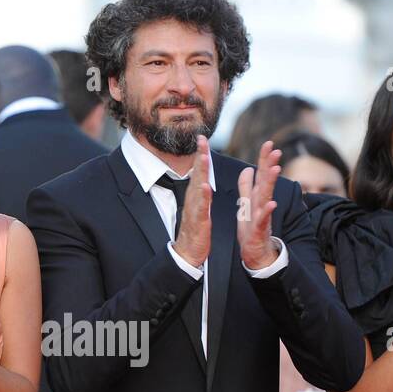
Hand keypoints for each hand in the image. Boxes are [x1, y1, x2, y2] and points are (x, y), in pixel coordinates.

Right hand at [174, 136, 212, 267]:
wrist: (188, 254)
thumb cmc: (195, 231)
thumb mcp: (199, 208)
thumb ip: (200, 193)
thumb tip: (200, 180)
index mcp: (196, 196)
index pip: (199, 172)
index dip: (201, 154)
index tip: (203, 137)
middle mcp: (193, 200)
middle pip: (197, 174)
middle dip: (200, 155)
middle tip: (202, 138)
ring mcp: (194, 210)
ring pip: (198, 187)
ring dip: (200, 171)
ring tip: (203, 156)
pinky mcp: (198, 222)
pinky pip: (200, 208)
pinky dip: (202, 197)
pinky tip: (204, 186)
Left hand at [237, 139, 281, 268]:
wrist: (255, 253)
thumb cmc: (251, 229)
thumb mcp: (245, 204)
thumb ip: (246, 187)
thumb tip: (247, 168)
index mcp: (256, 197)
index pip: (261, 174)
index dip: (264, 159)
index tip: (268, 143)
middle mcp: (261, 204)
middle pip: (266, 182)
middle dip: (270, 165)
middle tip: (276, 150)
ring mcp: (261, 216)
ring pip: (266, 197)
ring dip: (271, 183)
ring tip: (275, 169)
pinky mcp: (258, 230)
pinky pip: (262, 219)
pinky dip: (267, 211)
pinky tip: (271, 203)